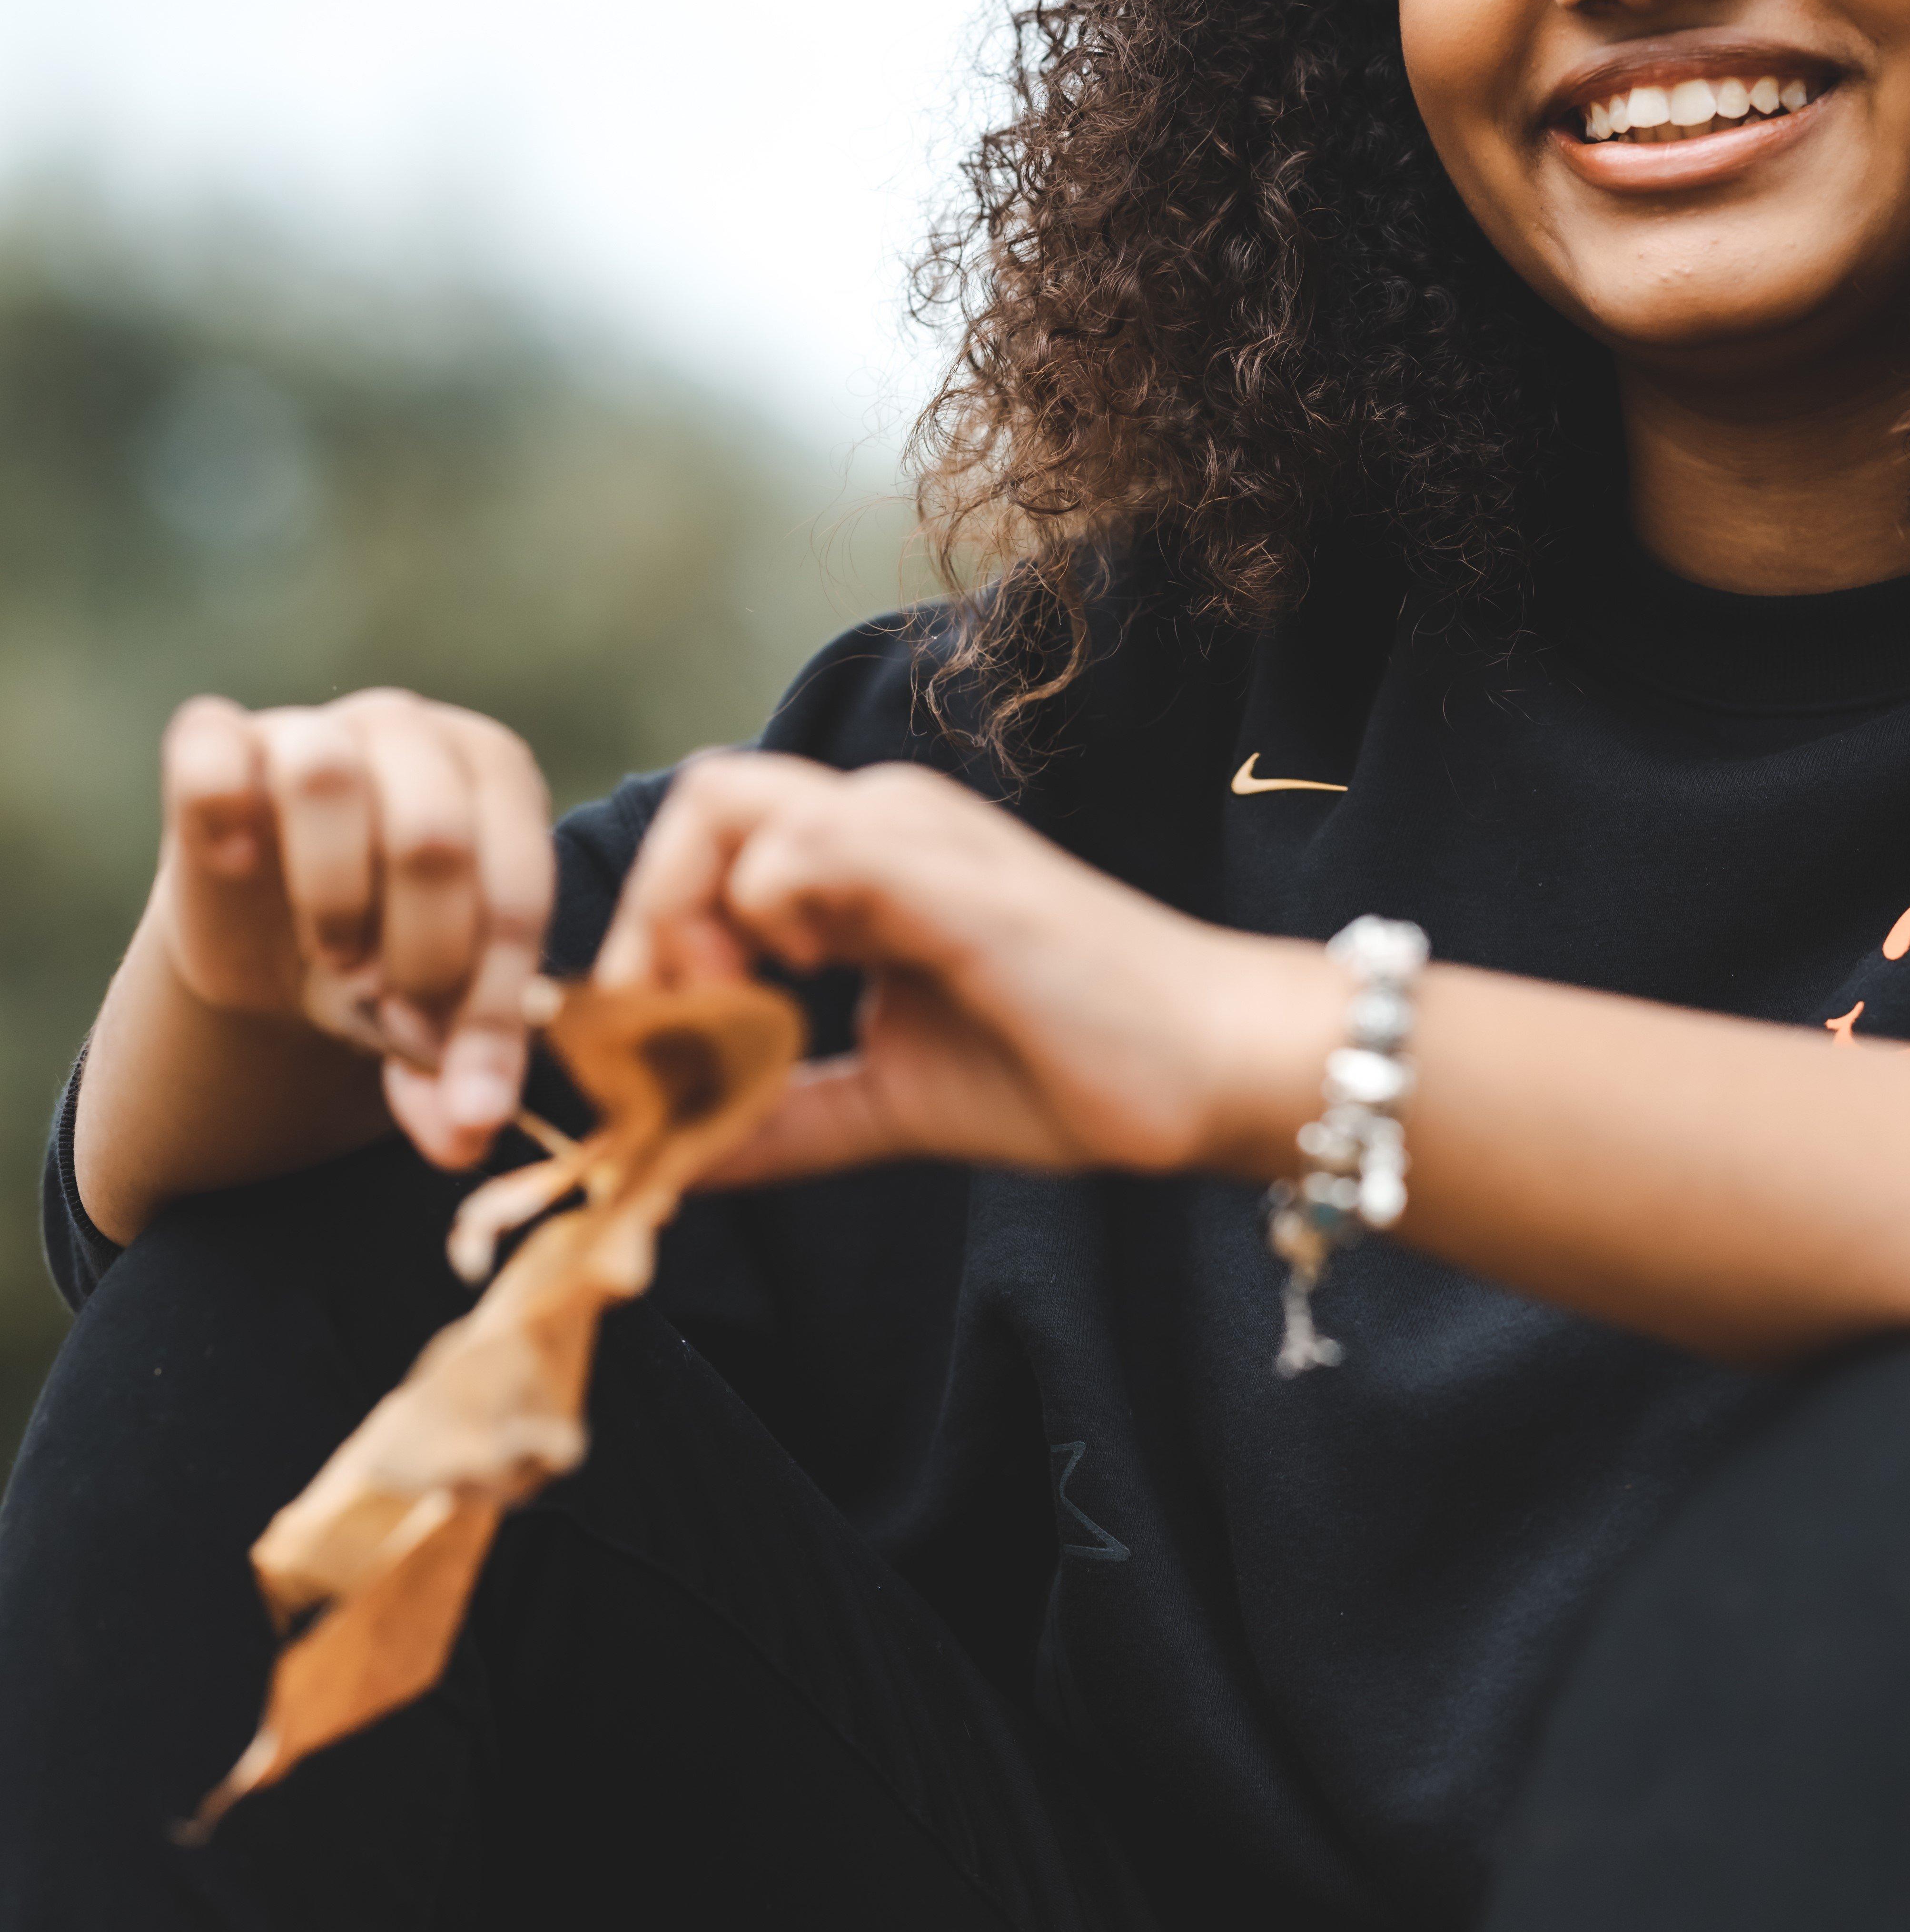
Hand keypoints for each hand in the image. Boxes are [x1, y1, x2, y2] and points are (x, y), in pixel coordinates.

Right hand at [151, 690, 554, 1166]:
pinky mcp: (218, 743)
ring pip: (327, 778)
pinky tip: (237, 866)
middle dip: (419, 954)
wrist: (281, 936)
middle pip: (433, 835)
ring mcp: (314, 727)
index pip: (518, 888)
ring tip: (337, 953)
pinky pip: (210, 749)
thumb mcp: (438, 1014)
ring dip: (332, 895)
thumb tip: (468, 1137)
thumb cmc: (392, 955)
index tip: (459, 1079)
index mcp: (500, 776)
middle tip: (394, 1004)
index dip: (492, 1001)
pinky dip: (222, 806)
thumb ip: (463, 1070)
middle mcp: (416, 732)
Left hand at [594, 755, 1340, 1183]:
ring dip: (696, 916)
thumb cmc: (1072, 1067)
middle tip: (683, 1015)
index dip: (657, 926)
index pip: (714, 835)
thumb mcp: (891, 1098)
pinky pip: (805, 849)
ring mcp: (918, 835)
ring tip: (742, 1008)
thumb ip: (785, 1114)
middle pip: (706, 799)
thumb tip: (672, 1158)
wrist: (1207, 1067)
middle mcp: (886, 817)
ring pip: (731, 805)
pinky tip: (809, 982)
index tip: (669, 1035)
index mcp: (873, 857)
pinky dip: (765, 918)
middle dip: (654, 912)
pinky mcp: (950, 875)